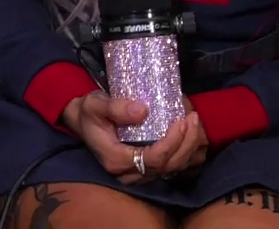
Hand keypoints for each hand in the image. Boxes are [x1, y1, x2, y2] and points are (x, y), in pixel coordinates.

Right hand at [59, 91, 207, 182]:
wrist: (83, 122)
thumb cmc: (89, 113)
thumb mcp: (95, 105)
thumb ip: (115, 108)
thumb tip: (142, 111)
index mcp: (116, 160)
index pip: (153, 159)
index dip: (172, 143)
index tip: (181, 120)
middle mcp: (129, 173)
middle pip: (168, 166)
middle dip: (186, 143)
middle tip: (192, 118)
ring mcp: (139, 173)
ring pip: (174, 168)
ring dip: (189, 147)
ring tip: (194, 122)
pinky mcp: (147, 169)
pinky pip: (173, 165)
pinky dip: (186, 150)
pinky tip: (190, 132)